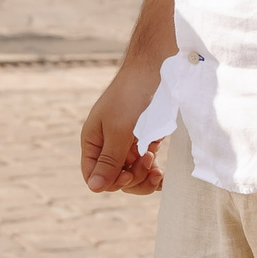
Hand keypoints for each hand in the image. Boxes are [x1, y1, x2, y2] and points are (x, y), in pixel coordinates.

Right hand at [80, 55, 165, 194]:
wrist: (158, 69)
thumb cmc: (132, 96)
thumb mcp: (119, 130)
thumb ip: (109, 160)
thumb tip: (94, 189)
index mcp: (93, 141)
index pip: (94, 176)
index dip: (110, 182)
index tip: (128, 174)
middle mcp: (108, 145)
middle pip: (115, 179)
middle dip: (133, 177)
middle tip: (148, 161)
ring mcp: (127, 144)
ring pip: (133, 176)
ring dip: (145, 175)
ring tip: (156, 162)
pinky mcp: (145, 141)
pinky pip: (146, 167)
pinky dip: (153, 173)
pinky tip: (162, 174)